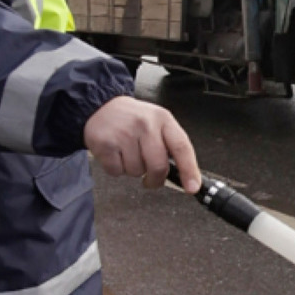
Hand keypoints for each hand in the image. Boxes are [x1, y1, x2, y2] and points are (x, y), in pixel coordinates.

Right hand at [82, 96, 200, 192]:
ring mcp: (124, 133)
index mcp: (163, 119)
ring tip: (128, 153)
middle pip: (158, 166)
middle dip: (156, 180)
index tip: (193, 187)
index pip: (181, 147)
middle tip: (151, 179)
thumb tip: (186, 176)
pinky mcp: (105, 143)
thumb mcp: (158, 122)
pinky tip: (116, 153)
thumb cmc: (134, 120)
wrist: (102, 107)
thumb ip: (171, 145)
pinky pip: (117, 172)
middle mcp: (145, 124)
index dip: (189, 170)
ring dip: (133, 170)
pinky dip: (116, 169)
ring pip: (136, 171)